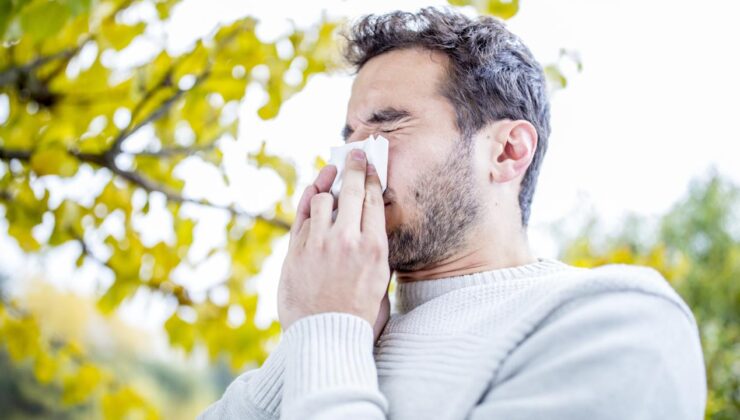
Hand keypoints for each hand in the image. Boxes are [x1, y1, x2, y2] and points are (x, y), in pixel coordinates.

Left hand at [278, 149, 390, 340]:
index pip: (373, 198)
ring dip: (327, 189)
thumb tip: (371, 224)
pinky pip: (302, 216)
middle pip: (350, 189)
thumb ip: (377, 250)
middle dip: (354, 166)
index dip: (371, 176)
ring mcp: (319, 244)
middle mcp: (347, 240)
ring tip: (331, 183)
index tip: (370, 165)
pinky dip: (308, 202)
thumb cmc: (360, 314)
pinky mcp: (296, 251)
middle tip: (355, 154)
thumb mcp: (382, 281)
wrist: (327, 336)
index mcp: (374, 247)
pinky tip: (314, 192)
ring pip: (322, 199)